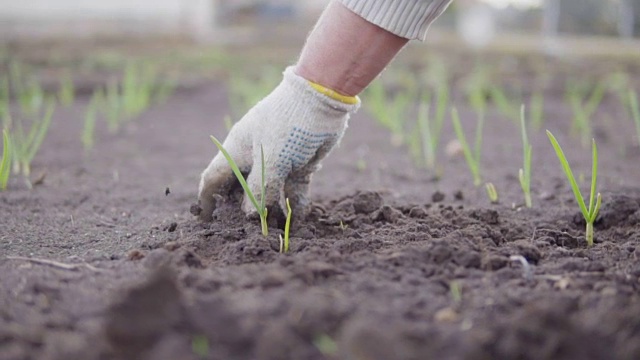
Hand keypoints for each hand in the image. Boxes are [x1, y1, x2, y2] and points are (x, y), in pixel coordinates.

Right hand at [197, 67, 359, 221]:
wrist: (321, 101)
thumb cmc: (287, 125)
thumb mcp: (270, 159)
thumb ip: (260, 190)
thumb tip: (253, 215)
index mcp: (237, 151)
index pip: (214, 178)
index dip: (206, 199)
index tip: (206, 220)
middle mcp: (253, 158)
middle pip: (242, 191)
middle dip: (243, 212)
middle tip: (248, 232)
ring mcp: (277, 162)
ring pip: (270, 195)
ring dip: (272, 213)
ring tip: (275, 233)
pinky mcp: (299, 166)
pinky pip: (293, 192)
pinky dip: (294, 206)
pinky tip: (297, 222)